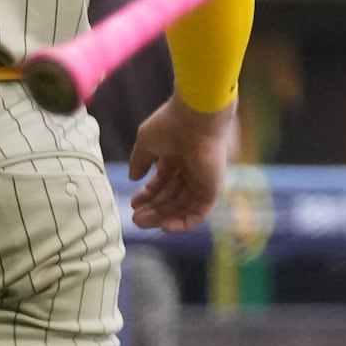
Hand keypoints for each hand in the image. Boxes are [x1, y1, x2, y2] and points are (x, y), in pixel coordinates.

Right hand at [128, 96, 236, 231]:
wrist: (195, 118)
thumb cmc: (169, 125)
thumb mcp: (146, 143)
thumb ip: (140, 161)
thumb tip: (133, 178)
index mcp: (175, 157)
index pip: (161, 182)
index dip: (147, 194)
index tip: (133, 203)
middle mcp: (190, 171)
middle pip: (170, 196)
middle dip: (152, 208)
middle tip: (135, 220)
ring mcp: (202, 181)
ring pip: (182, 206)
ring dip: (163, 217)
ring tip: (142, 223)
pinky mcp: (212, 189)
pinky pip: (198, 212)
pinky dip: (183, 222)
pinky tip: (165, 226)